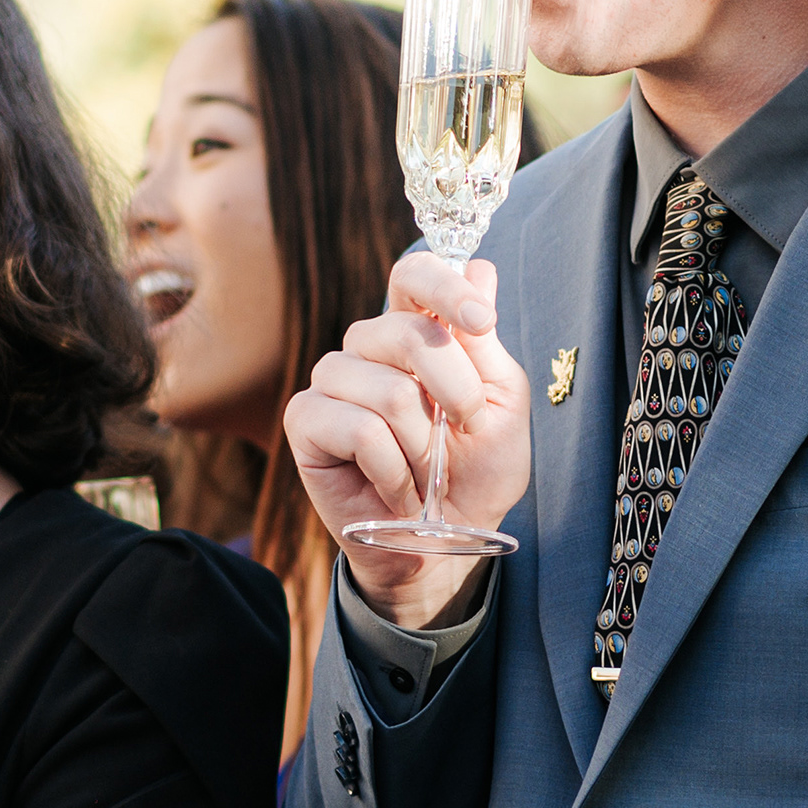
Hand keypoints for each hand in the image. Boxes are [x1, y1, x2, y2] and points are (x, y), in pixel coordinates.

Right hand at [284, 249, 532, 628]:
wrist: (446, 540)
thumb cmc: (476, 470)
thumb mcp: (501, 405)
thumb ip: (484, 343)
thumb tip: (479, 267)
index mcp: (415, 328)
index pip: (415, 273)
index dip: (447, 286)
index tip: (483, 321)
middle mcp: (368, 345)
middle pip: (408, 331)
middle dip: (456, 392)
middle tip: (464, 431)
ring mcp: (332, 380)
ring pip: (389, 391)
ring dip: (424, 446)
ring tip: (425, 471)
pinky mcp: (305, 420)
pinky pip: (361, 431)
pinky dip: (395, 471)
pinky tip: (398, 489)